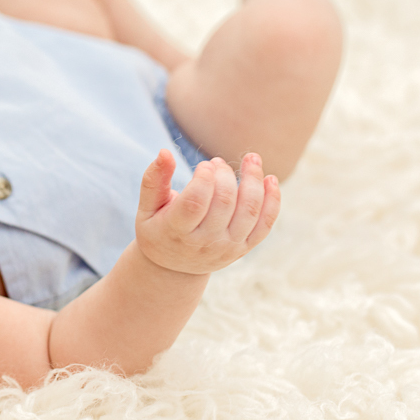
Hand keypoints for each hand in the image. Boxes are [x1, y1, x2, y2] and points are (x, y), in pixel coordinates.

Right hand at [134, 150, 279, 274]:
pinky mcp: (244, 248)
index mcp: (177, 232)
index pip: (195, 204)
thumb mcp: (146, 208)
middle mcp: (205, 243)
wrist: (174, 268)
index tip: (204, 165)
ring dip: (254, 180)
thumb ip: (153, 180)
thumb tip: (165, 152)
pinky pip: (265, 224)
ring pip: (249, 211)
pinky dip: (273, 201)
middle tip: (217, 162)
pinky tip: (270, 179)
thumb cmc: (157, 229)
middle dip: (225, 175)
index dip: (203, 180)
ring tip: (251, 159)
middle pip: (225, 203)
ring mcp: (228, 247)